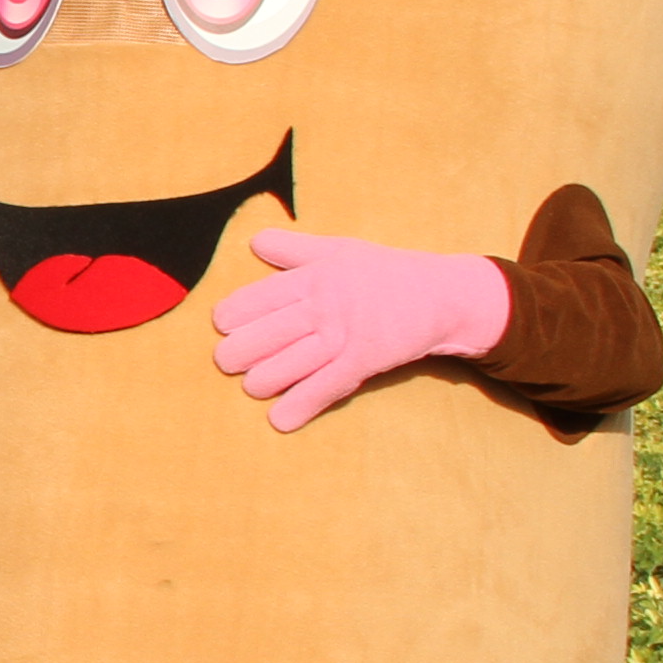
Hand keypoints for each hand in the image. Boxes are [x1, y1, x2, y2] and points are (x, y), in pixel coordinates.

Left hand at [208, 227, 511, 432]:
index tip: (222, 326)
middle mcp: (325, 306)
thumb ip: (294, 249)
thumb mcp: (339, 249)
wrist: (440, 295)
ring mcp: (344, 335)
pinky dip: (301, 406)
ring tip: (252, 387)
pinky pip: (326, 387)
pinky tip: (280, 421)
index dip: (233, 315)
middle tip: (227, 363)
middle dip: (238, 353)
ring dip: (264, 381)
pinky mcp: (365, 361)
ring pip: (291, 364)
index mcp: (314, 277)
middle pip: (268, 334)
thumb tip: (254, 241)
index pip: (260, 298)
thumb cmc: (384, 273)